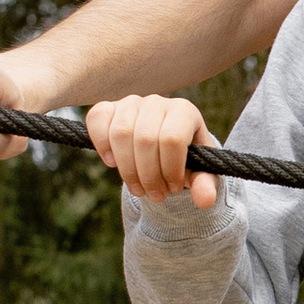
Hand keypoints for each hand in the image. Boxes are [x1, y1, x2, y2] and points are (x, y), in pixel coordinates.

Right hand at [87, 95, 218, 208]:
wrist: (166, 150)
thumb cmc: (186, 160)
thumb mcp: (201, 174)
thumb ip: (205, 185)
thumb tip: (205, 201)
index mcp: (184, 111)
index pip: (172, 139)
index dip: (170, 169)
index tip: (173, 188)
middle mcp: (157, 102)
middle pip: (145, 140)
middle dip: (148, 176)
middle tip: (155, 195)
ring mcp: (131, 103)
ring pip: (121, 134)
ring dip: (127, 169)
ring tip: (139, 188)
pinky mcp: (109, 108)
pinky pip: (97, 119)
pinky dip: (101, 144)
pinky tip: (112, 164)